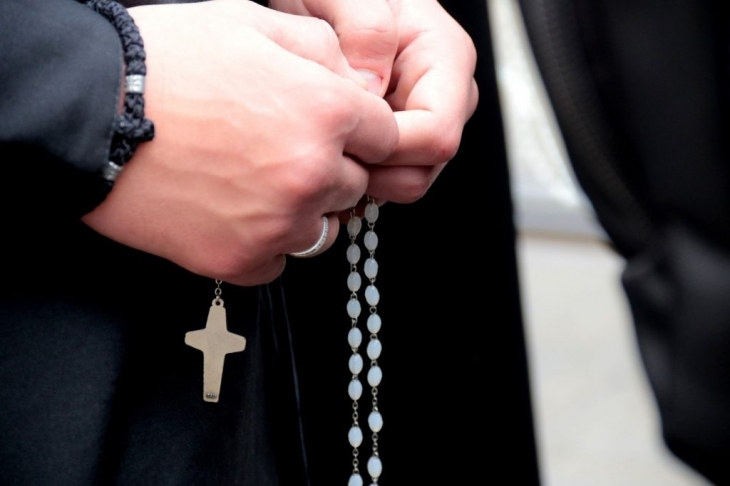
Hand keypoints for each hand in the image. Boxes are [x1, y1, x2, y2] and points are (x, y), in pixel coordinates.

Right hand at [82, 0, 397, 285]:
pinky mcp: (240, 258)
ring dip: (304, 209)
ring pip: (324, 227)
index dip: (362, 131)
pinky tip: (235, 211)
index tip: (340, 133)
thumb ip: (321, 49)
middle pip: (356, 185)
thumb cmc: (166, 64)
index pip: (386, 136)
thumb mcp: (252, 22)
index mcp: (327, 112)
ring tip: (257, 182)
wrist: (90, 115)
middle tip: (280, 150)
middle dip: (331, 168)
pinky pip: (279, 260)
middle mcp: (311, 173)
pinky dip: (266, 242)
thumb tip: (355, 80)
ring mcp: (277, 222)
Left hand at [272, 0, 477, 203]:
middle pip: (424, 168)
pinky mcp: (401, 137)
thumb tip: (373, 87)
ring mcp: (424, 120)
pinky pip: (385, 176)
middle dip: (375, 168)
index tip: (346, 137)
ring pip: (406, 179)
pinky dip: (356, 173)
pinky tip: (329, 150)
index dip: (390, 149)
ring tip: (325, 144)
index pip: (437, 136)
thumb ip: (366, 31)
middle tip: (327, 146)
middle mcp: (445, 95)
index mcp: (446, 59)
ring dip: (363, 174)